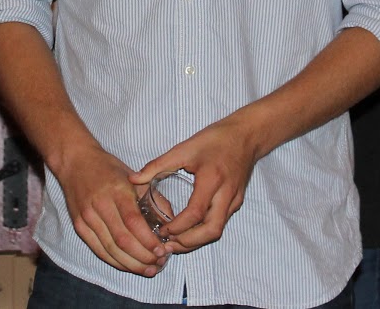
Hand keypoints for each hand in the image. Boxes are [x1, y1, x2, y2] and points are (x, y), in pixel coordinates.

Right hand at [50, 145, 169, 276]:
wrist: (75, 161)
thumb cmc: (107, 168)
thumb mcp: (133, 177)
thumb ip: (153, 198)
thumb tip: (170, 221)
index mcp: (117, 190)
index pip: (134, 222)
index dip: (148, 240)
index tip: (162, 250)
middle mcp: (100, 205)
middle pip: (123, 240)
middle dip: (143, 257)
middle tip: (159, 263)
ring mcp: (87, 217)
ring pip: (111, 249)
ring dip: (131, 264)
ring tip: (148, 269)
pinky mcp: (79, 226)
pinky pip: (99, 250)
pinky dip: (115, 261)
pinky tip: (129, 266)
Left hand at [132, 116, 262, 253]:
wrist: (246, 136)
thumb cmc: (215, 139)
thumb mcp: (184, 148)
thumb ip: (158, 165)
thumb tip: (134, 179)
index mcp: (212, 179)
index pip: (196, 212)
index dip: (179, 226)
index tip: (163, 230)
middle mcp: (226, 193)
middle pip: (211, 230)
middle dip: (189, 242)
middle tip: (168, 244)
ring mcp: (234, 200)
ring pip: (217, 230)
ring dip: (197, 240)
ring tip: (176, 241)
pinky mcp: (237, 202)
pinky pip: (221, 222)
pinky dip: (204, 231)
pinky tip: (190, 229)